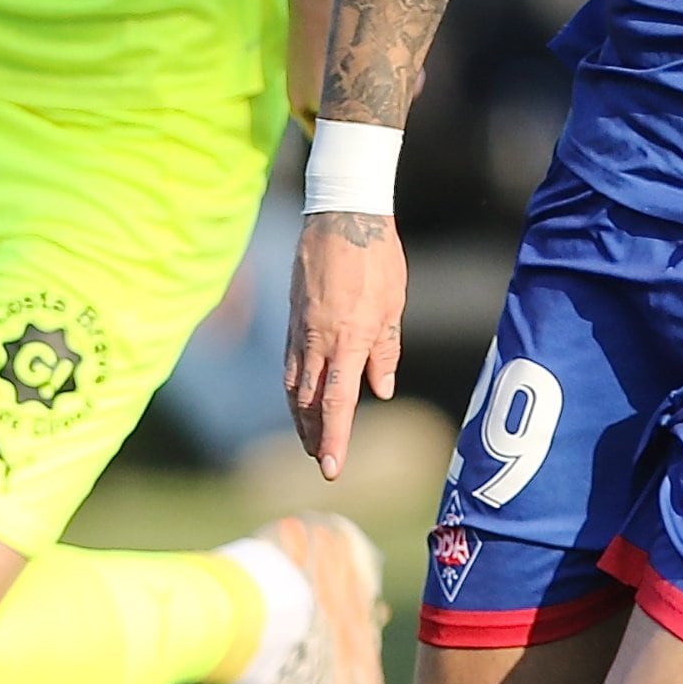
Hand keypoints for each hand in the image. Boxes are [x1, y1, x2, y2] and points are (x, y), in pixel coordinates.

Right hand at [285, 210, 408, 478]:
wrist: (342, 217)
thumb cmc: (376, 259)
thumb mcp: (392, 306)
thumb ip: (385, 351)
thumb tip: (381, 389)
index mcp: (348, 340)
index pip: (338, 402)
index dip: (335, 438)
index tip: (332, 467)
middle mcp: (318, 340)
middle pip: (309, 401)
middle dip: (314, 435)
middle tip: (321, 461)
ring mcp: (300, 330)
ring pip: (294, 385)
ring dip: (300, 417)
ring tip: (309, 439)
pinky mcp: (293, 318)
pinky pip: (290, 363)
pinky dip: (293, 388)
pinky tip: (299, 398)